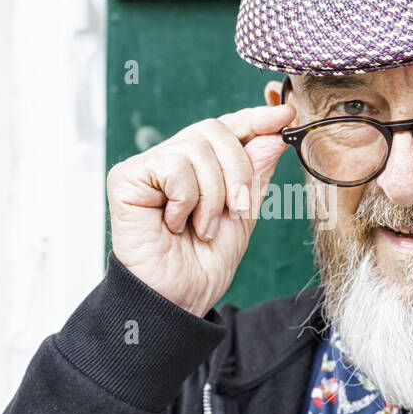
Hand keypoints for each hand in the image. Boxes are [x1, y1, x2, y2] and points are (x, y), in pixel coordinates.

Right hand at [107, 103, 295, 315]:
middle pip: (215, 130)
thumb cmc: (204, 264)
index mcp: (198, 167)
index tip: (286, 114)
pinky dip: (186, 200)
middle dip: (238, 171)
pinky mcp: (126, 178)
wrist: (178, 299)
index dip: (255, 119)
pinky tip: (174, 224)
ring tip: (201, 228)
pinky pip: (174, 167)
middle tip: (238, 208)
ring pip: (196, 148)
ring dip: (212, 196)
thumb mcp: (243, 215)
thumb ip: (255, 174)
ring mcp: (146, 167)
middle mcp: (170, 160)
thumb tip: (273, 135)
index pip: (226, 128)